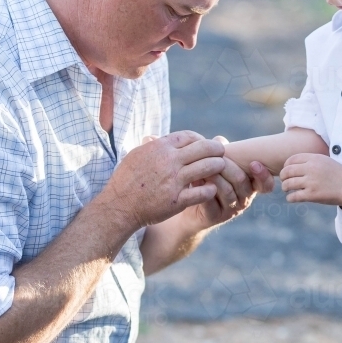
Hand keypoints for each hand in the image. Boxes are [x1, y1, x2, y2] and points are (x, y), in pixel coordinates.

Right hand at [99, 130, 225, 230]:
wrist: (119, 206)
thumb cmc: (126, 180)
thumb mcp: (136, 155)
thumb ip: (151, 145)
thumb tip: (158, 137)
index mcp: (160, 148)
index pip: (190, 136)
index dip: (201, 139)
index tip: (204, 146)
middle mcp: (169, 161)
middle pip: (204, 148)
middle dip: (217, 149)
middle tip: (222, 152)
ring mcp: (175, 181)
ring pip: (208, 167)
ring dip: (219, 166)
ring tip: (222, 168)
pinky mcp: (178, 200)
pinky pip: (203, 192)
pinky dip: (211, 189)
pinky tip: (212, 189)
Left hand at [181, 136, 273, 230]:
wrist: (190, 202)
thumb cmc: (208, 179)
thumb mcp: (216, 165)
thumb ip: (221, 153)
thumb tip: (219, 140)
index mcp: (250, 185)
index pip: (266, 185)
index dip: (263, 175)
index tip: (254, 164)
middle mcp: (244, 199)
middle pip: (241, 181)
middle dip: (228, 167)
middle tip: (216, 158)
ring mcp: (231, 210)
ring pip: (227, 191)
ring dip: (215, 177)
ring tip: (204, 168)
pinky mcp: (215, 217)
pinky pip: (211, 203)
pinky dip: (203, 189)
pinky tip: (196, 180)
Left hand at [280, 153, 341, 204]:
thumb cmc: (338, 174)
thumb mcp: (324, 161)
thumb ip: (310, 161)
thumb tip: (292, 165)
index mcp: (313, 159)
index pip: (291, 160)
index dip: (286, 166)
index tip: (286, 171)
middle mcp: (311, 169)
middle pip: (287, 171)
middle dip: (283, 177)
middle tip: (284, 181)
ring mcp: (311, 182)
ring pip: (288, 184)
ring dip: (285, 187)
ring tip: (287, 189)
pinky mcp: (312, 195)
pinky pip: (294, 196)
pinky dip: (290, 198)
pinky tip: (291, 198)